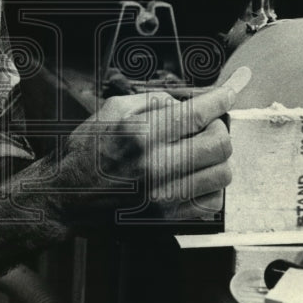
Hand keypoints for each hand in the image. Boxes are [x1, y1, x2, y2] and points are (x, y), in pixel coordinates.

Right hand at [55, 80, 239, 222]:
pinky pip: (212, 202)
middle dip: (218, 127)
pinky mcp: (168, 217)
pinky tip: (195, 176)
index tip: (237, 84)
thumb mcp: (112, 110)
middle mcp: (156, 165)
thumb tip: (187, 102)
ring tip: (200, 151)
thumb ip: (153, 101)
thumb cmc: (86, 151)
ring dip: (217, 157)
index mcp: (142, 133)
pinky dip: (211, 185)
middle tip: (205, 125)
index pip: (200, 112)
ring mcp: (164, 195)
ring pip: (222, 173)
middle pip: (219, 142)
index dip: (225, 94)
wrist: (65, 196)